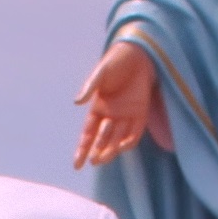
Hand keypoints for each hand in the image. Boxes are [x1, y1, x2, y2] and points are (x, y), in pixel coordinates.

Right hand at [72, 39, 156, 168]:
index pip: (87, 134)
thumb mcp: (100, 73)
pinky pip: (135, 132)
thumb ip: (89, 88)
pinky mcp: (141, 112)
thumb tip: (77, 102)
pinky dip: (129, 141)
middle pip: (102, 140)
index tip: (77, 165)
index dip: (82, 149)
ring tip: (104, 158)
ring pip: (117, 139)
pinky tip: (123, 147)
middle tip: (95, 160)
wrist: (139, 53)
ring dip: (111, 151)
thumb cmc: (116, 61)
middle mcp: (110, 116)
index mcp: (97, 109)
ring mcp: (126, 115)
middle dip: (97, 152)